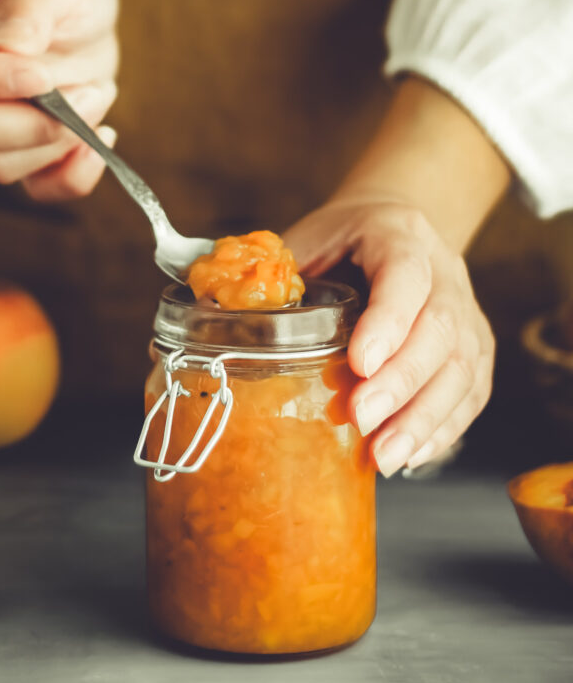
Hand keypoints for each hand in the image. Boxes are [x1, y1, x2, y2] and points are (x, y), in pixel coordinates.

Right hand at [0, 0, 118, 200]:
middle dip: (32, 122)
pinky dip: (73, 177)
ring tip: (98, 93)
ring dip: (59, 141)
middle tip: (90, 92)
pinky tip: (102, 138)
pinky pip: (36, 189)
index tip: (41, 76)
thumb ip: (31, 1)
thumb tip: (12, 47)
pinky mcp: (23, 152)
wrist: (74, 8)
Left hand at [284, 197, 494, 476]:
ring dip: (425, 417)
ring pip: (463, 366)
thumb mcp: (303, 241)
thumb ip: (270, 277)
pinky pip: (471, 391)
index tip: (359, 364)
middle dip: (401, 382)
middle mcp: (444, 271)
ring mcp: (467, 309)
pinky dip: (443, 428)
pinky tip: (412, 454)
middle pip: (440, 329)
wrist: (392, 226)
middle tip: (363, 420)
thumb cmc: (340, 241)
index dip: (388, 321)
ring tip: (387, 456)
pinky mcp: (475, 346)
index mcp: (399, 235)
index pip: (405, 275)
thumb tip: (207, 322)